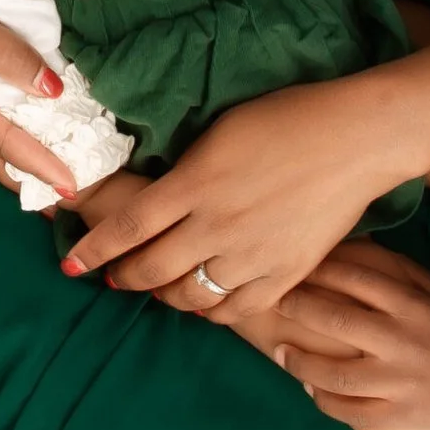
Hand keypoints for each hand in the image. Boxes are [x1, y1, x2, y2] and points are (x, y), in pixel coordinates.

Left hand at [60, 73, 429, 321]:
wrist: (357, 138)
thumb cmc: (289, 118)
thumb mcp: (222, 131)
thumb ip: (187, 169)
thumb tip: (159, 194)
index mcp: (194, 184)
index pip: (126, 229)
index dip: (93, 251)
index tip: (72, 265)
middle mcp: (215, 226)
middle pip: (151, 268)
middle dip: (123, 277)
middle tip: (113, 278)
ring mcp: (251, 255)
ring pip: (190, 295)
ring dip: (165, 296)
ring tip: (159, 290)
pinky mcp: (285, 273)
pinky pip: (236, 309)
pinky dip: (212, 311)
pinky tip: (205, 303)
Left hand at [274, 241, 429, 429]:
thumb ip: (402, 272)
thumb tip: (356, 248)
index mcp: (414, 304)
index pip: (353, 277)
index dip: (318, 268)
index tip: (294, 263)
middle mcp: (403, 341)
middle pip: (334, 319)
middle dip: (298, 307)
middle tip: (275, 301)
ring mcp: (401, 383)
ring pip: (333, 373)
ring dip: (299, 362)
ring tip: (281, 352)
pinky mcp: (402, 417)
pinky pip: (352, 413)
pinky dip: (325, 402)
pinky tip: (311, 389)